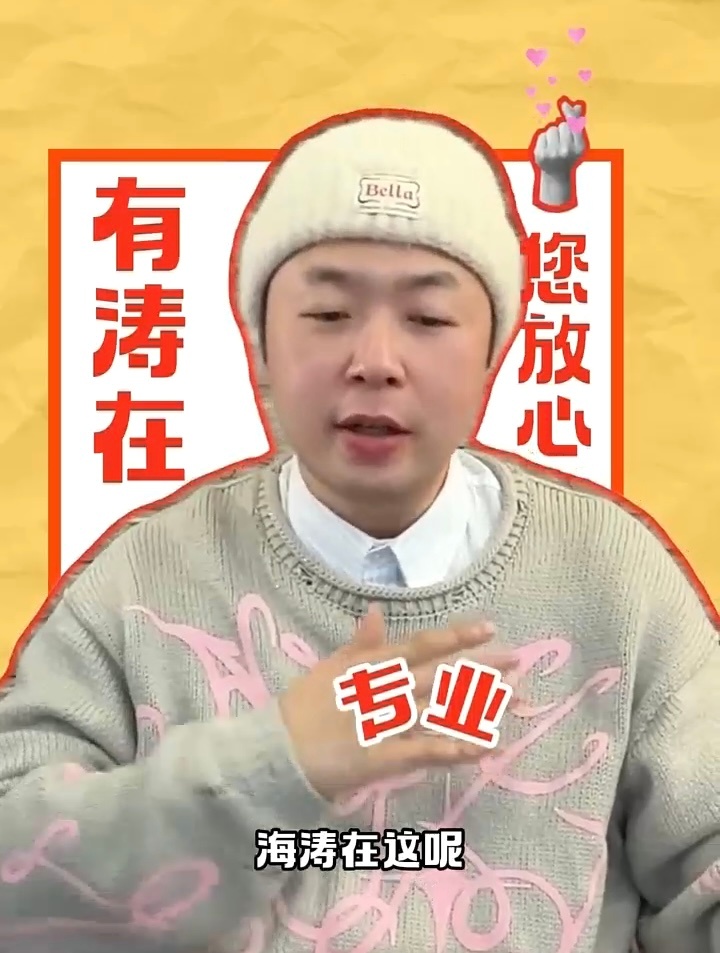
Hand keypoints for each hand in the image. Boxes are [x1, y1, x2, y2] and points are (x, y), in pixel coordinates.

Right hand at [278, 604, 518, 800]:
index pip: (422, 645)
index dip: (456, 635)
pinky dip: (454, 748)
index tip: (488, 626)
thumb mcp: (330, 668)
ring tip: (512, 696)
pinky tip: (482, 746)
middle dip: (480, 666)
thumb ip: (359, 644)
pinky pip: (426, 750)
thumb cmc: (303, 709)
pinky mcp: (386, 757)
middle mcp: (386, 689)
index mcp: (372, 665)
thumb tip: (378, 611)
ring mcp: (388, 722)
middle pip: (441, 673)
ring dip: (477, 701)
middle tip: (517, 659)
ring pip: (441, 707)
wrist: (276, 752)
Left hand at [532, 98, 587, 209]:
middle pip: (562, 125)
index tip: (564, 104)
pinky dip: (544, 140)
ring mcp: (552, 154)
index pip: (573, 124)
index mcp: (578, 147)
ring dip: (552, 134)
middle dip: (561, 129)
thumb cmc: (568, 155)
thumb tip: (574, 105)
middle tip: (562, 141)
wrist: (556, 175)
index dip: (569, 114)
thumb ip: (577, 123)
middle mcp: (566, 151)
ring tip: (554, 145)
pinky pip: (542, 135)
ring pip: (551, 129)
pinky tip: (547, 149)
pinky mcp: (540, 155)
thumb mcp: (577, 142)